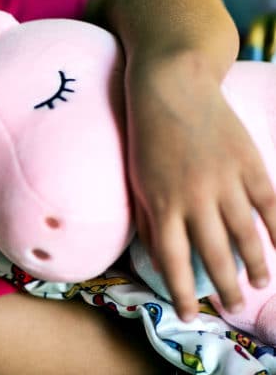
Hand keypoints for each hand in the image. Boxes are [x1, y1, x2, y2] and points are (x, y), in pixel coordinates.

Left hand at [126, 53, 275, 321]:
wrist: (172, 86)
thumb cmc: (148, 136)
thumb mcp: (138, 180)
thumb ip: (152, 218)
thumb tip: (161, 255)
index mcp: (162, 204)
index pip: (173, 261)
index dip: (181, 292)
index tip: (188, 315)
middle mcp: (195, 198)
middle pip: (213, 254)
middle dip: (224, 286)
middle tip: (233, 307)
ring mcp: (225, 180)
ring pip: (246, 234)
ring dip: (254, 264)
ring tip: (259, 284)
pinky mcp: (248, 163)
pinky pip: (269, 204)